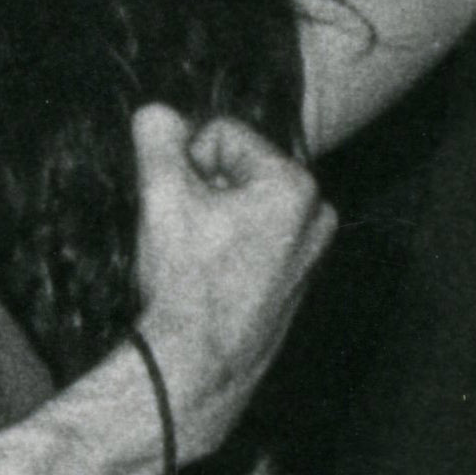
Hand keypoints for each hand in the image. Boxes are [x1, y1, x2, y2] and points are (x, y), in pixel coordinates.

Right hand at [123, 106, 329, 465]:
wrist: (201, 361)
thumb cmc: (188, 279)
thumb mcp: (161, 194)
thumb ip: (158, 138)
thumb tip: (158, 114)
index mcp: (295, 184)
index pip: (221, 133)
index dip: (185, 162)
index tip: (176, 204)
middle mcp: (317, 213)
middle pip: (237, 168)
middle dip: (204, 189)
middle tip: (184, 231)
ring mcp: (313, 250)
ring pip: (244, 202)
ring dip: (213, 217)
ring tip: (195, 256)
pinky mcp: (299, 278)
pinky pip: (256, 236)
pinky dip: (229, 245)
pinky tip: (210, 275)